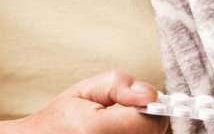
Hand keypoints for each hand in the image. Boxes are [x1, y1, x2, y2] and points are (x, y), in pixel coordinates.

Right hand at [0, 70, 165, 133]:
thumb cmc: (61, 118)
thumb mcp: (86, 90)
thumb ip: (120, 85)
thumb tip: (151, 94)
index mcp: (97, 130)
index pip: (152, 121)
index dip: (152, 108)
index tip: (142, 102)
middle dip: (146, 121)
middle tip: (125, 115)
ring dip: (140, 133)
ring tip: (117, 127)